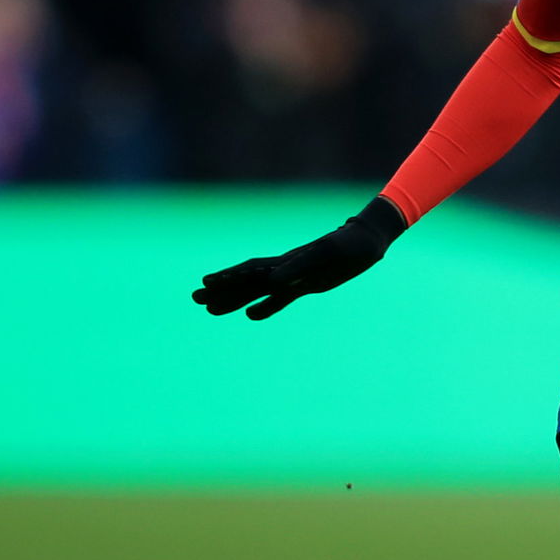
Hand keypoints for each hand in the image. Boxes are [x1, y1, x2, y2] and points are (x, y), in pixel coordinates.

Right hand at [193, 198, 405, 319]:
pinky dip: (265, 307)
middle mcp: (285, 270)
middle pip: (246, 282)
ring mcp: (294, 278)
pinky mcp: (306, 285)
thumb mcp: (324, 256)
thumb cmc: (346, 245)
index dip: (228, 278)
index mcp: (286, 262)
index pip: (250, 272)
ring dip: (234, 300)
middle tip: (195, 300)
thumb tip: (271, 283)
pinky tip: (250, 315)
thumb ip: (298, 268)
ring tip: (210, 311)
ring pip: (257, 291)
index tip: (206, 285)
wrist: (365, 243)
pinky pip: (279, 298)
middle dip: (221, 291)